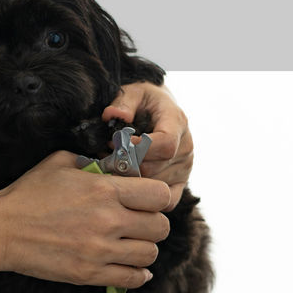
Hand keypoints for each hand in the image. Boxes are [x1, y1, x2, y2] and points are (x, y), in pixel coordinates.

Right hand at [0, 150, 171, 288]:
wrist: (1, 229)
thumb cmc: (27, 193)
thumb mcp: (58, 162)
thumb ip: (91, 162)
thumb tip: (112, 165)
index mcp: (104, 189)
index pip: (161, 195)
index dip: (157, 197)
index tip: (146, 199)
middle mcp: (108, 220)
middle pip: (161, 227)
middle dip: (152, 223)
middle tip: (137, 222)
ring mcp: (100, 250)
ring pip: (151, 254)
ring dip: (144, 248)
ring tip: (130, 244)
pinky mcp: (90, 274)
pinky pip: (133, 278)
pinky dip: (137, 273)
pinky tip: (127, 265)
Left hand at [102, 81, 192, 211]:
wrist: (157, 108)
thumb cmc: (143, 101)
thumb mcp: (133, 91)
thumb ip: (124, 102)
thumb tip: (114, 114)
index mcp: (177, 123)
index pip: (166, 144)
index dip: (140, 149)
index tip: (117, 144)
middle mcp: (186, 147)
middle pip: (155, 168)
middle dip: (126, 164)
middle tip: (105, 156)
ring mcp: (185, 167)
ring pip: (155, 185)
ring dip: (130, 179)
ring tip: (113, 165)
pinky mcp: (180, 182)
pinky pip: (167, 200)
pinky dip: (145, 196)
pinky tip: (127, 183)